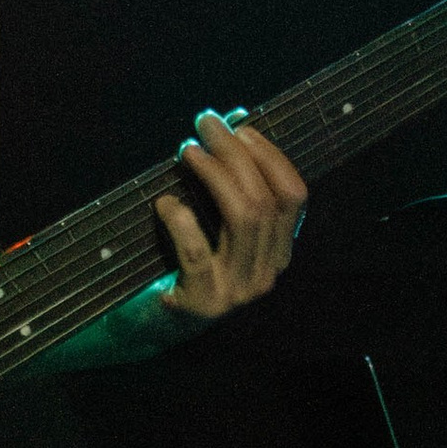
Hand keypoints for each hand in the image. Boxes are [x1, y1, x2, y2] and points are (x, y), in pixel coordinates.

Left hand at [150, 110, 307, 327]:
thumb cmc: (181, 263)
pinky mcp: (204, 302)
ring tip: (187, 150)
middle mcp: (266, 272)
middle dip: (235, 154)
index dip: (271, 157)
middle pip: (264, 201)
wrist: (153, 324)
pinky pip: (198, 252)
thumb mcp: (212, 224)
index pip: (293, 196)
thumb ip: (227, 183)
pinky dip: (181, 221)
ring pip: (242, 219)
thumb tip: (230, 123)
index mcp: (277, 251)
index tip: (241, 128)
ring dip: (214, 176)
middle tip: (205, 124)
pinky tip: (164, 202)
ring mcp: (238, 291)